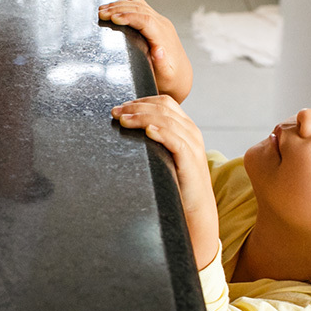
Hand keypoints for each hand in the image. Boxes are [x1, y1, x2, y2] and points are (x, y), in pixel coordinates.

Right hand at [99, 0, 192, 102]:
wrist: (180, 77)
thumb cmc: (170, 79)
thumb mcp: (167, 76)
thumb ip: (163, 64)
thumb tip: (158, 50)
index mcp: (163, 36)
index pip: (145, 20)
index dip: (128, 17)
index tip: (112, 18)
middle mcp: (163, 25)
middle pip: (139, 10)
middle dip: (119, 9)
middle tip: (101, 13)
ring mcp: (160, 22)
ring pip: (139, 6)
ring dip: (120, 5)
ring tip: (103, 8)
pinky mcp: (156, 22)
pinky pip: (143, 6)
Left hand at [111, 95, 218, 268]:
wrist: (196, 209)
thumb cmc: (177, 184)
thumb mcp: (165, 157)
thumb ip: (155, 142)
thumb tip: (130, 133)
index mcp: (185, 127)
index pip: (164, 103)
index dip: (141, 101)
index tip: (120, 108)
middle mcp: (191, 132)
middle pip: (163, 108)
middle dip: (136, 107)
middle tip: (115, 113)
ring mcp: (193, 145)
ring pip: (167, 120)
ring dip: (142, 117)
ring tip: (124, 121)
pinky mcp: (191, 160)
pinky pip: (176, 141)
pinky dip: (161, 132)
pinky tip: (148, 131)